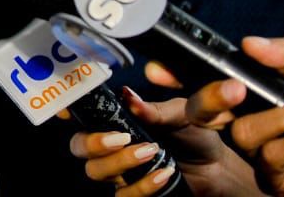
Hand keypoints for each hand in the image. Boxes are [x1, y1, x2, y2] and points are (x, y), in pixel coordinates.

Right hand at [66, 87, 261, 196]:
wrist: (217, 169)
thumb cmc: (194, 136)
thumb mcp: (181, 115)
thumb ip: (155, 109)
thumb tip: (129, 96)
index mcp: (116, 119)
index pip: (81, 113)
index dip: (66, 110)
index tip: (67, 110)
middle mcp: (111, 145)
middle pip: (78, 146)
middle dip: (93, 142)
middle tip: (121, 138)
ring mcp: (119, 171)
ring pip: (96, 171)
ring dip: (120, 163)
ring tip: (151, 152)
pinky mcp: (132, 192)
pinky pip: (123, 195)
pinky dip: (142, 186)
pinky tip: (163, 175)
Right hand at [171, 37, 283, 196]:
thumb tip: (249, 42)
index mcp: (253, 87)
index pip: (205, 80)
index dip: (177, 75)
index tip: (161, 70)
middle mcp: (248, 117)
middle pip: (203, 109)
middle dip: (211, 96)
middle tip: (236, 89)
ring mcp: (258, 149)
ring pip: (240, 133)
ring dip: (280, 121)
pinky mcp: (274, 176)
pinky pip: (268, 160)